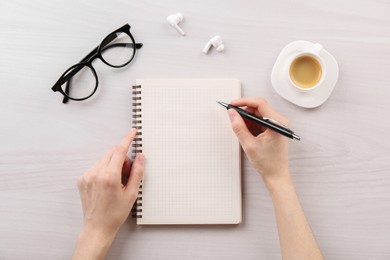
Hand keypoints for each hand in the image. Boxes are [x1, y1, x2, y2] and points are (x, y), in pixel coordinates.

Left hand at [73, 128, 142, 259]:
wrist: (97, 227)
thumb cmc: (115, 214)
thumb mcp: (132, 193)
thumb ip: (137, 172)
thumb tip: (140, 157)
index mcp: (109, 177)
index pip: (119, 151)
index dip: (127, 139)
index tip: (132, 132)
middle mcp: (96, 174)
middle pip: (111, 153)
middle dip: (122, 157)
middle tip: (127, 172)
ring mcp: (87, 176)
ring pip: (104, 158)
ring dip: (113, 163)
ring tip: (117, 181)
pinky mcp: (82, 179)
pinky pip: (96, 165)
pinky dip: (104, 169)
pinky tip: (108, 183)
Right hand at [227, 97, 288, 183]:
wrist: (276, 175)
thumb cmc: (268, 162)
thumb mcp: (249, 144)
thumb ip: (238, 127)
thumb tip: (232, 113)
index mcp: (277, 123)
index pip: (259, 103)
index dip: (244, 102)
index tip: (233, 104)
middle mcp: (279, 121)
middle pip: (259, 107)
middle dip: (244, 112)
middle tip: (233, 118)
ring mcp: (277, 124)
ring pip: (258, 114)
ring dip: (248, 120)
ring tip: (242, 131)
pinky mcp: (274, 128)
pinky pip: (260, 120)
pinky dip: (252, 125)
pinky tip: (248, 135)